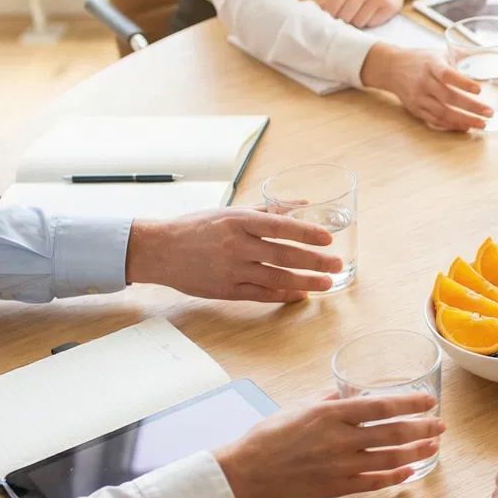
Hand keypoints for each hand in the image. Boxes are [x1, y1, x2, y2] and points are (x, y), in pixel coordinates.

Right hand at [127, 207, 341, 302]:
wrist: (160, 251)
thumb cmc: (196, 227)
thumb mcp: (230, 211)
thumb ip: (268, 209)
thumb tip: (303, 202)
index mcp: (238, 221)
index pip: (280, 226)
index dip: (306, 233)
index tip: (327, 238)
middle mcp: (236, 245)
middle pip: (283, 255)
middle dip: (314, 261)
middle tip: (337, 263)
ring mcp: (232, 270)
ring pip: (276, 278)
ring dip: (305, 282)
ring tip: (327, 284)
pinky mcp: (227, 290)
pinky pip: (262, 295)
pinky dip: (283, 295)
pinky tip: (300, 295)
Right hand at [213, 391, 443, 497]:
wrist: (248, 470)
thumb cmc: (270, 434)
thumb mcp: (301, 406)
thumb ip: (330, 398)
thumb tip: (350, 392)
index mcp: (332, 413)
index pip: (383, 406)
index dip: (411, 403)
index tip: (430, 401)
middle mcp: (342, 438)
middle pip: (394, 432)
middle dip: (423, 427)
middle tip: (441, 425)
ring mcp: (341, 465)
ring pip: (390, 458)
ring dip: (417, 451)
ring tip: (434, 446)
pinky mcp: (338, 487)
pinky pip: (374, 482)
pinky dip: (395, 477)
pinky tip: (410, 472)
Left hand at [320, 0, 418, 27]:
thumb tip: (317, 11)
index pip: (332, 6)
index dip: (329, 16)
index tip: (329, 20)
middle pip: (345, 16)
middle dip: (344, 21)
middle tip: (347, 18)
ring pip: (358, 22)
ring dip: (357, 23)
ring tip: (361, 15)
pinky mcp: (388, 7)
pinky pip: (372, 24)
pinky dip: (369, 23)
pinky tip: (371, 15)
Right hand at [361, 44, 494, 131]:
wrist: (391, 68)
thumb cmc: (420, 60)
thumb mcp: (437, 53)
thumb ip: (458, 57)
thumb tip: (485, 55)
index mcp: (430, 64)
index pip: (447, 74)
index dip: (463, 83)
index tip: (479, 90)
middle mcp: (423, 81)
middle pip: (448, 97)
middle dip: (471, 107)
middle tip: (489, 113)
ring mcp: (418, 97)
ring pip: (442, 112)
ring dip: (463, 120)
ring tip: (481, 124)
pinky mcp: (415, 109)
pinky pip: (434, 120)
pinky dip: (451, 125)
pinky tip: (465, 126)